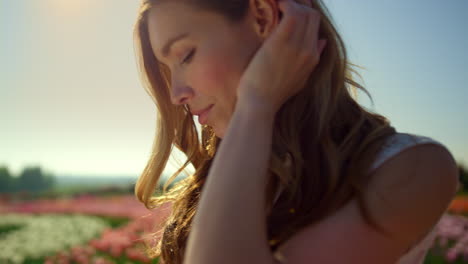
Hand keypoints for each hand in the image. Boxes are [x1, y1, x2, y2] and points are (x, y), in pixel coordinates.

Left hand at [237, 0, 326, 114]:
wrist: (259, 105)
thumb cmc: (270, 95)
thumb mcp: (298, 80)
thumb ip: (309, 62)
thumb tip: (321, 42)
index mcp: (312, 58)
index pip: (315, 26)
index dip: (304, 14)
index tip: (289, 9)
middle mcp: (309, 50)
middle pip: (312, 15)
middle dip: (299, 5)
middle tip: (282, 5)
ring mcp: (298, 46)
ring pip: (305, 11)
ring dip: (290, 3)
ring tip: (277, 4)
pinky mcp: (283, 41)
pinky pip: (292, 12)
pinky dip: (285, 3)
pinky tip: (274, 5)